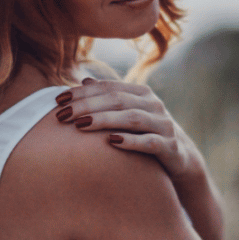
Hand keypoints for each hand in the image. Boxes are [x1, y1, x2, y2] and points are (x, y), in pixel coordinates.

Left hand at [54, 78, 203, 188]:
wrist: (181, 159)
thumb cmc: (146, 133)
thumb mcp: (128, 113)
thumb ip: (109, 98)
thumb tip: (85, 80)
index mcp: (141, 93)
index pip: (107, 87)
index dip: (81, 92)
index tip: (58, 100)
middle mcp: (154, 104)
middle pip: (116, 100)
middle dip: (87, 106)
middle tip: (63, 115)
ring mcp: (164, 125)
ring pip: (132, 118)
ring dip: (104, 120)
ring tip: (80, 125)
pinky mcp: (171, 146)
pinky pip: (149, 142)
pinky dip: (130, 141)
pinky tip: (111, 142)